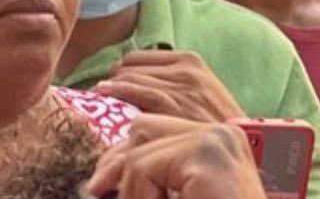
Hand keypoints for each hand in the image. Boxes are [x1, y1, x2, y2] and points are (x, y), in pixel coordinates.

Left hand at [85, 115, 264, 198]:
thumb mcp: (180, 187)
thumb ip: (156, 170)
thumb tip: (101, 173)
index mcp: (217, 139)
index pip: (151, 128)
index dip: (119, 155)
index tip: (99, 182)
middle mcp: (222, 132)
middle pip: (141, 128)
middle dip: (116, 162)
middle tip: (98, 189)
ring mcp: (217, 140)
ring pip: (138, 150)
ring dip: (130, 187)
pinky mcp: (208, 157)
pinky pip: (143, 167)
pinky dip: (137, 195)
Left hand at [93, 50, 244, 121]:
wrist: (249, 149)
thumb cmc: (214, 124)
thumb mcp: (195, 94)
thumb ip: (167, 82)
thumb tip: (123, 75)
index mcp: (190, 60)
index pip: (137, 58)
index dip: (123, 71)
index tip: (112, 83)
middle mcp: (187, 69)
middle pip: (131, 66)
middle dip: (116, 79)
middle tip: (104, 93)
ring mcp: (182, 85)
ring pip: (131, 77)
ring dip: (112, 87)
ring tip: (100, 96)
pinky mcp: (176, 103)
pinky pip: (136, 91)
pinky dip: (115, 90)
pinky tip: (102, 92)